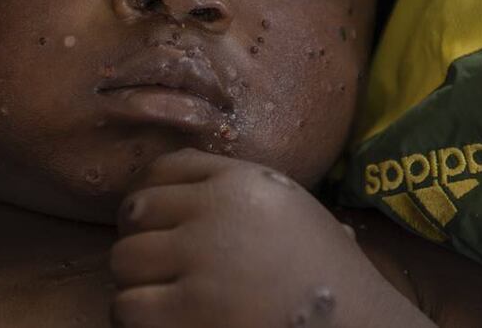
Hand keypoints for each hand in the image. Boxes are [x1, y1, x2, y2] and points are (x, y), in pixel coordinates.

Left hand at [110, 149, 433, 327]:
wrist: (357, 326)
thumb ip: (241, 194)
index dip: (148, 195)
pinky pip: (127, 305)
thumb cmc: (328, 276)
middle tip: (154, 268)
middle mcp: (215, 211)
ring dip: (135, 282)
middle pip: (137, 210)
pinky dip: (136, 319)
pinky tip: (162, 324)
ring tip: (158, 299)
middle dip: (139, 239)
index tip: (150, 221)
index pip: (165, 168)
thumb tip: (177, 194)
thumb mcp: (292, 210)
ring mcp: (199, 259)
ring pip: (124, 259)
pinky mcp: (188, 310)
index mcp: (242, 181)